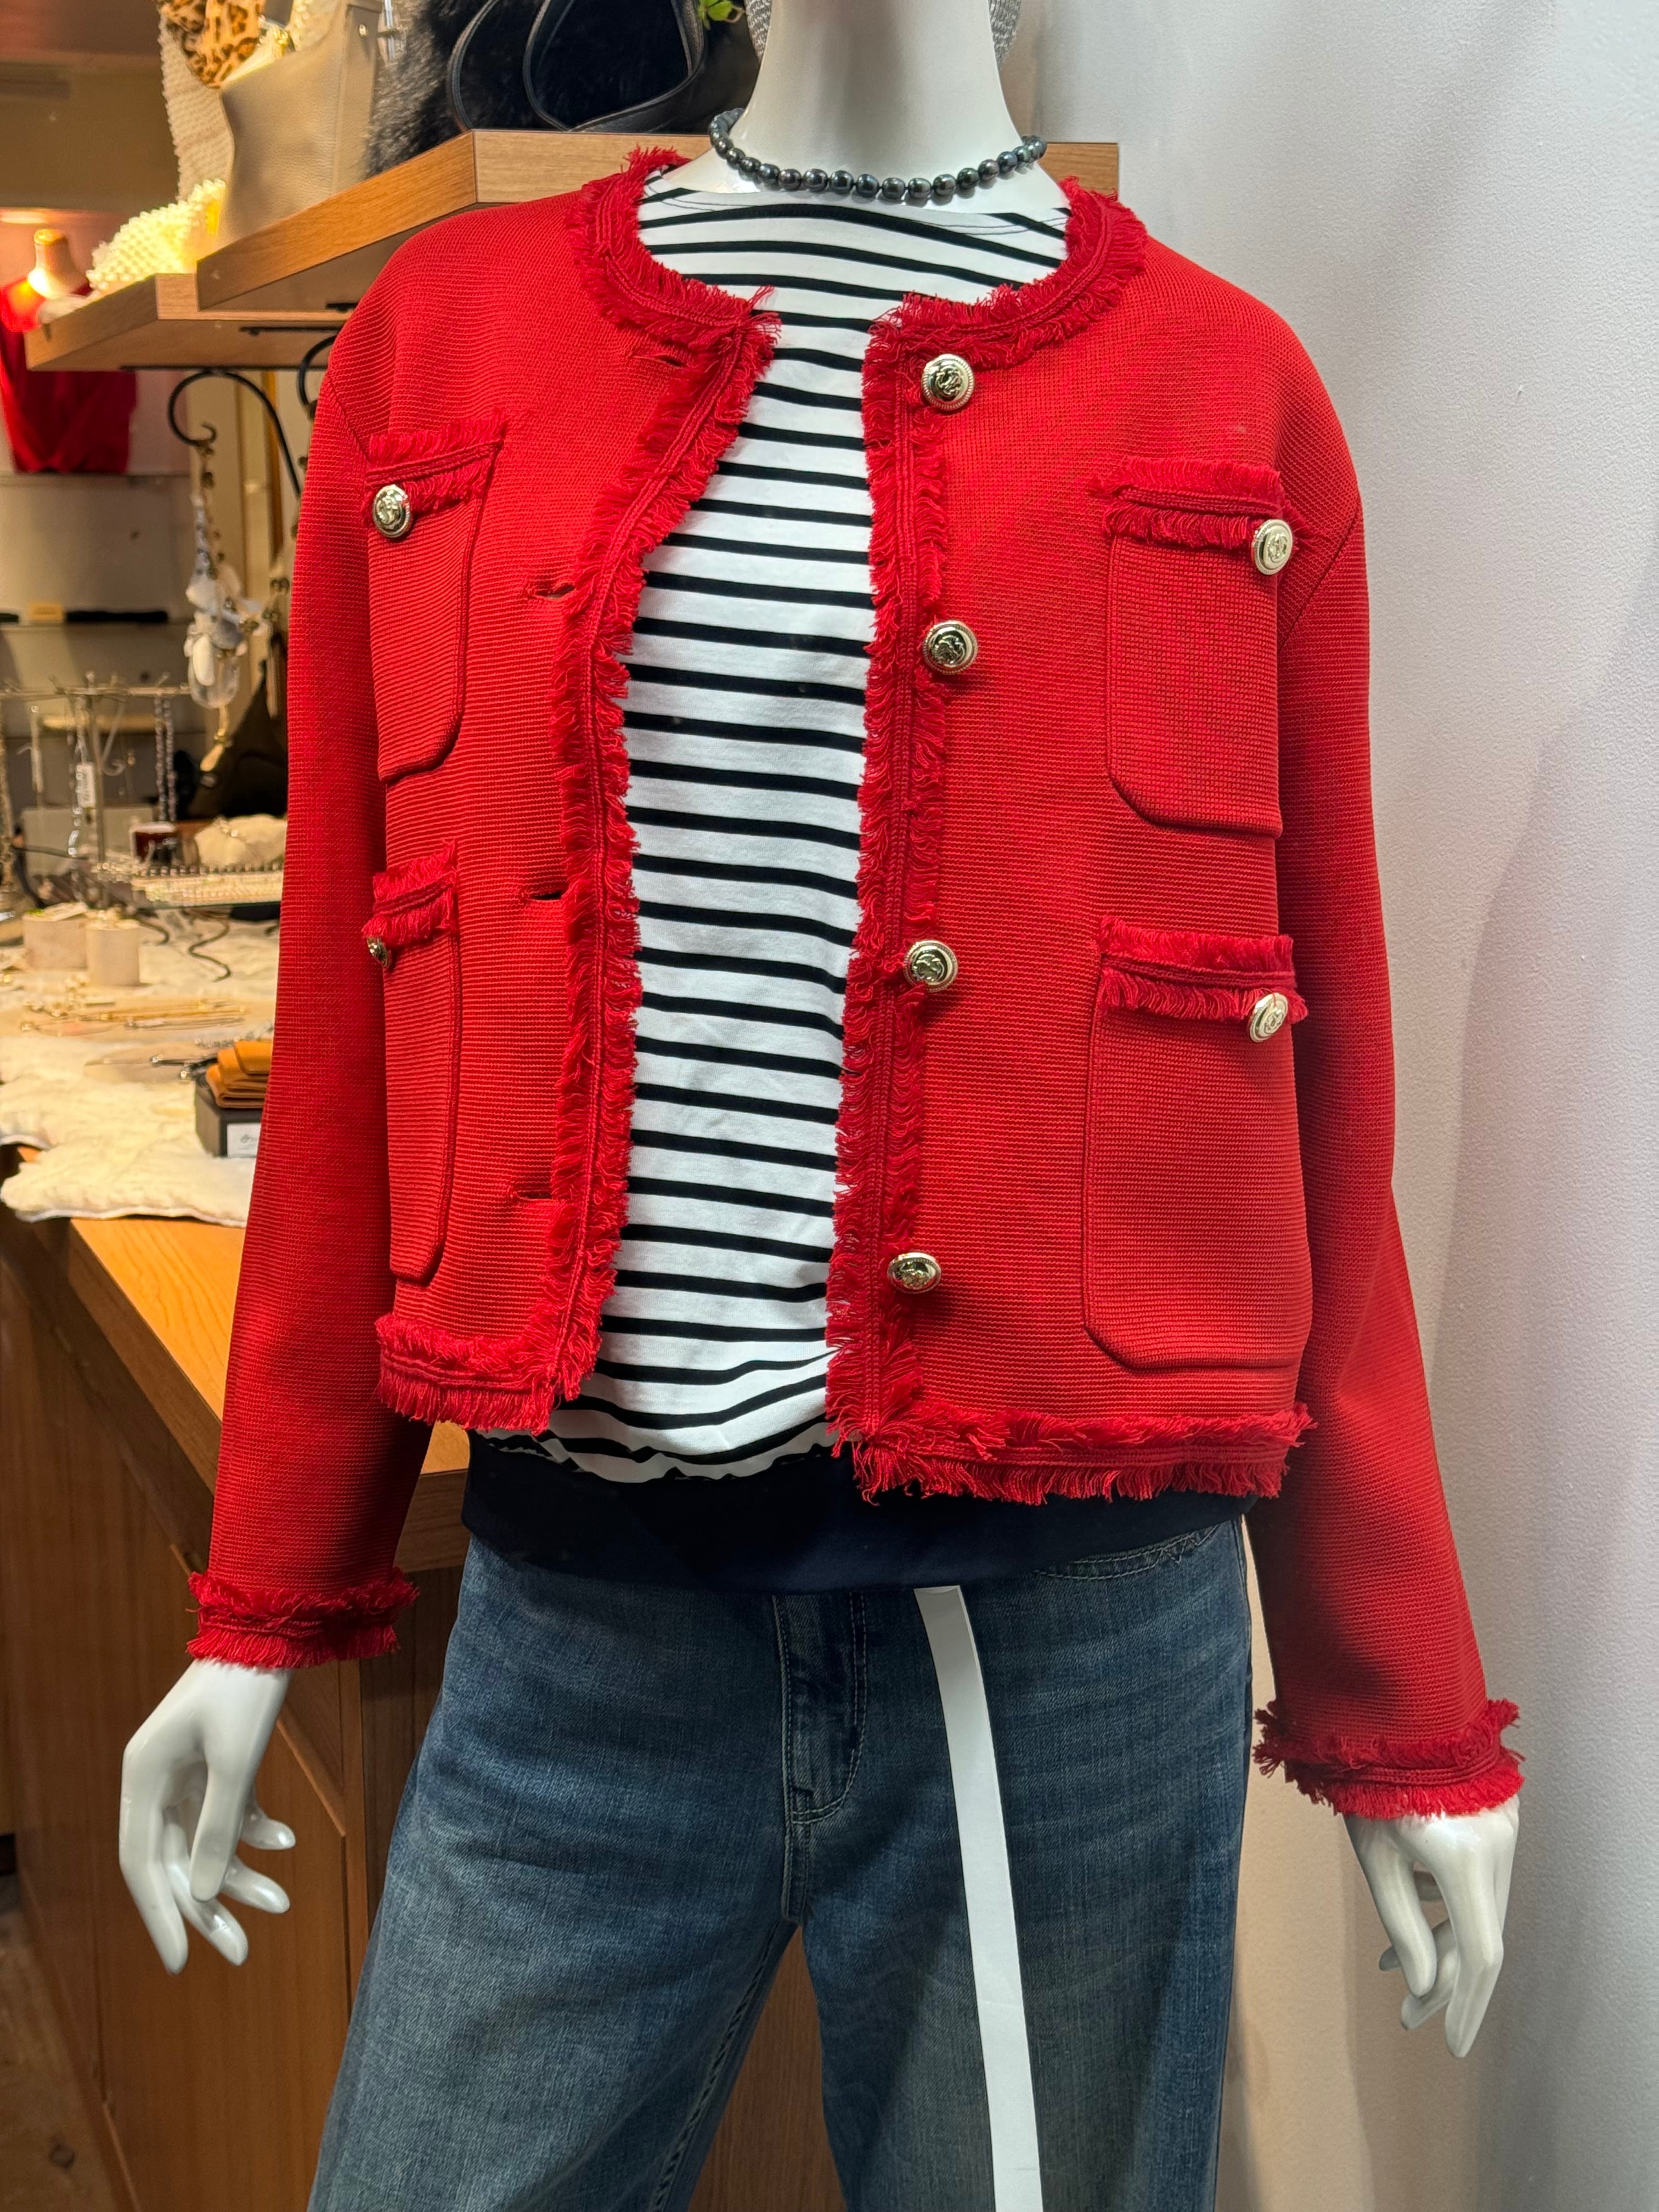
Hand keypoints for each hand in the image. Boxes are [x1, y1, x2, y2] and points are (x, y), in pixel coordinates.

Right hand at [119, 1657, 294, 1972]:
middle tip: (242, 1952)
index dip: (159, 1914)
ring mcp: (187, 1770)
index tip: (180, 1962)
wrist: (272, 1630)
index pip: (142, 1864)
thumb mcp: (234, 1764)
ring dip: (241, 1872)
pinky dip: (254, 1829)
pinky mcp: (217, 1761)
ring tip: (282, 1903)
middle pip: (176, 1859)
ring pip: (206, 1840)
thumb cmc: (246, 1692)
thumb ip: (217, 1829)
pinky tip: (284, 1841)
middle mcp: (157, 1779)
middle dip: (210, 1905)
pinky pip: (229, 1811)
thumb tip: (202, 1895)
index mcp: (143, 1778)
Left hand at [1345, 1798, 1518, 2054]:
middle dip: (1445, 1981)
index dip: (1467, 2005)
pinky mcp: (1500, 1819)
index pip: (1480, 1955)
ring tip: (1392, 1968)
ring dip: (1443, 1941)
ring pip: (1481, 1908)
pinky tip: (1412, 1912)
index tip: (1451, 2045)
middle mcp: (1497, 1845)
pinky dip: (1449, 1904)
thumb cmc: (1372, 1779)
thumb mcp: (1375, 1856)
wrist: (1398, 1709)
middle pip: (1482, 1935)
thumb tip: (1424, 1987)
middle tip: (1408, 2017)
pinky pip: (1481, 1879)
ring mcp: (1505, 1830)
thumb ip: (1401, 1924)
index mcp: (1463, 1856)